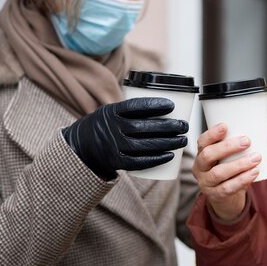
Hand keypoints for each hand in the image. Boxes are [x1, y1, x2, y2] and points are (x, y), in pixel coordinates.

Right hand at [62, 97, 188, 180]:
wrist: (82, 146)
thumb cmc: (106, 125)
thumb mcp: (111, 110)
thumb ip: (132, 108)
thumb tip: (165, 103)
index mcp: (112, 112)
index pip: (135, 107)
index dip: (154, 105)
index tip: (172, 105)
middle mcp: (112, 129)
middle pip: (144, 127)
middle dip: (168, 126)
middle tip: (184, 125)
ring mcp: (114, 146)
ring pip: (144, 145)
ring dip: (167, 143)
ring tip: (182, 140)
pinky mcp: (117, 162)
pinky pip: (139, 161)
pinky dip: (156, 159)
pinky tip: (170, 155)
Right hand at [193, 123, 266, 220]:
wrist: (227, 198)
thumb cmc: (232, 171)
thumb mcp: (239, 156)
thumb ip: (256, 142)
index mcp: (204, 153)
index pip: (202, 141)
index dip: (212, 133)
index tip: (225, 126)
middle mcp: (200, 167)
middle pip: (208, 155)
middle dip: (228, 147)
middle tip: (247, 141)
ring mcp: (206, 183)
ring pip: (218, 173)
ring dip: (238, 165)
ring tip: (256, 158)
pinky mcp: (215, 195)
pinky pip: (227, 188)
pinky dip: (242, 180)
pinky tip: (254, 173)